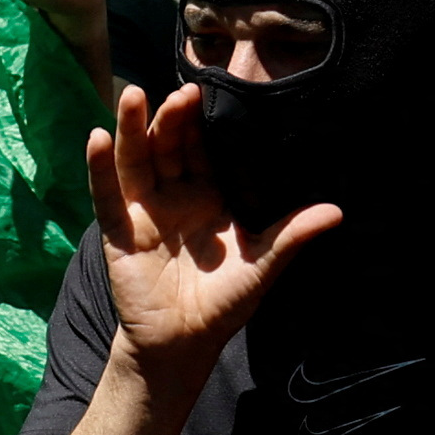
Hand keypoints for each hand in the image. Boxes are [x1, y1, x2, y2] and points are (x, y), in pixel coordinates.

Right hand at [86, 85, 336, 383]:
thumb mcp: (262, 267)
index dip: (204, 122)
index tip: (210, 90)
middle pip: (169, 146)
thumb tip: (337, 212)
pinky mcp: (118, 231)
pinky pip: (107, 195)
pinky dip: (99, 167)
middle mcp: (174, 194)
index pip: (204, 149)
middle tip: (184, 91)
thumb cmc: (225, 302)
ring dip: (133, 127)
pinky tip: (97, 137)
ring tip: (134, 95)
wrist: (184, 344)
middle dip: (173, 118)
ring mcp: (144, 210)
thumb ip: (291, 236)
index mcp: (209, 194)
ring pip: (136, 160)